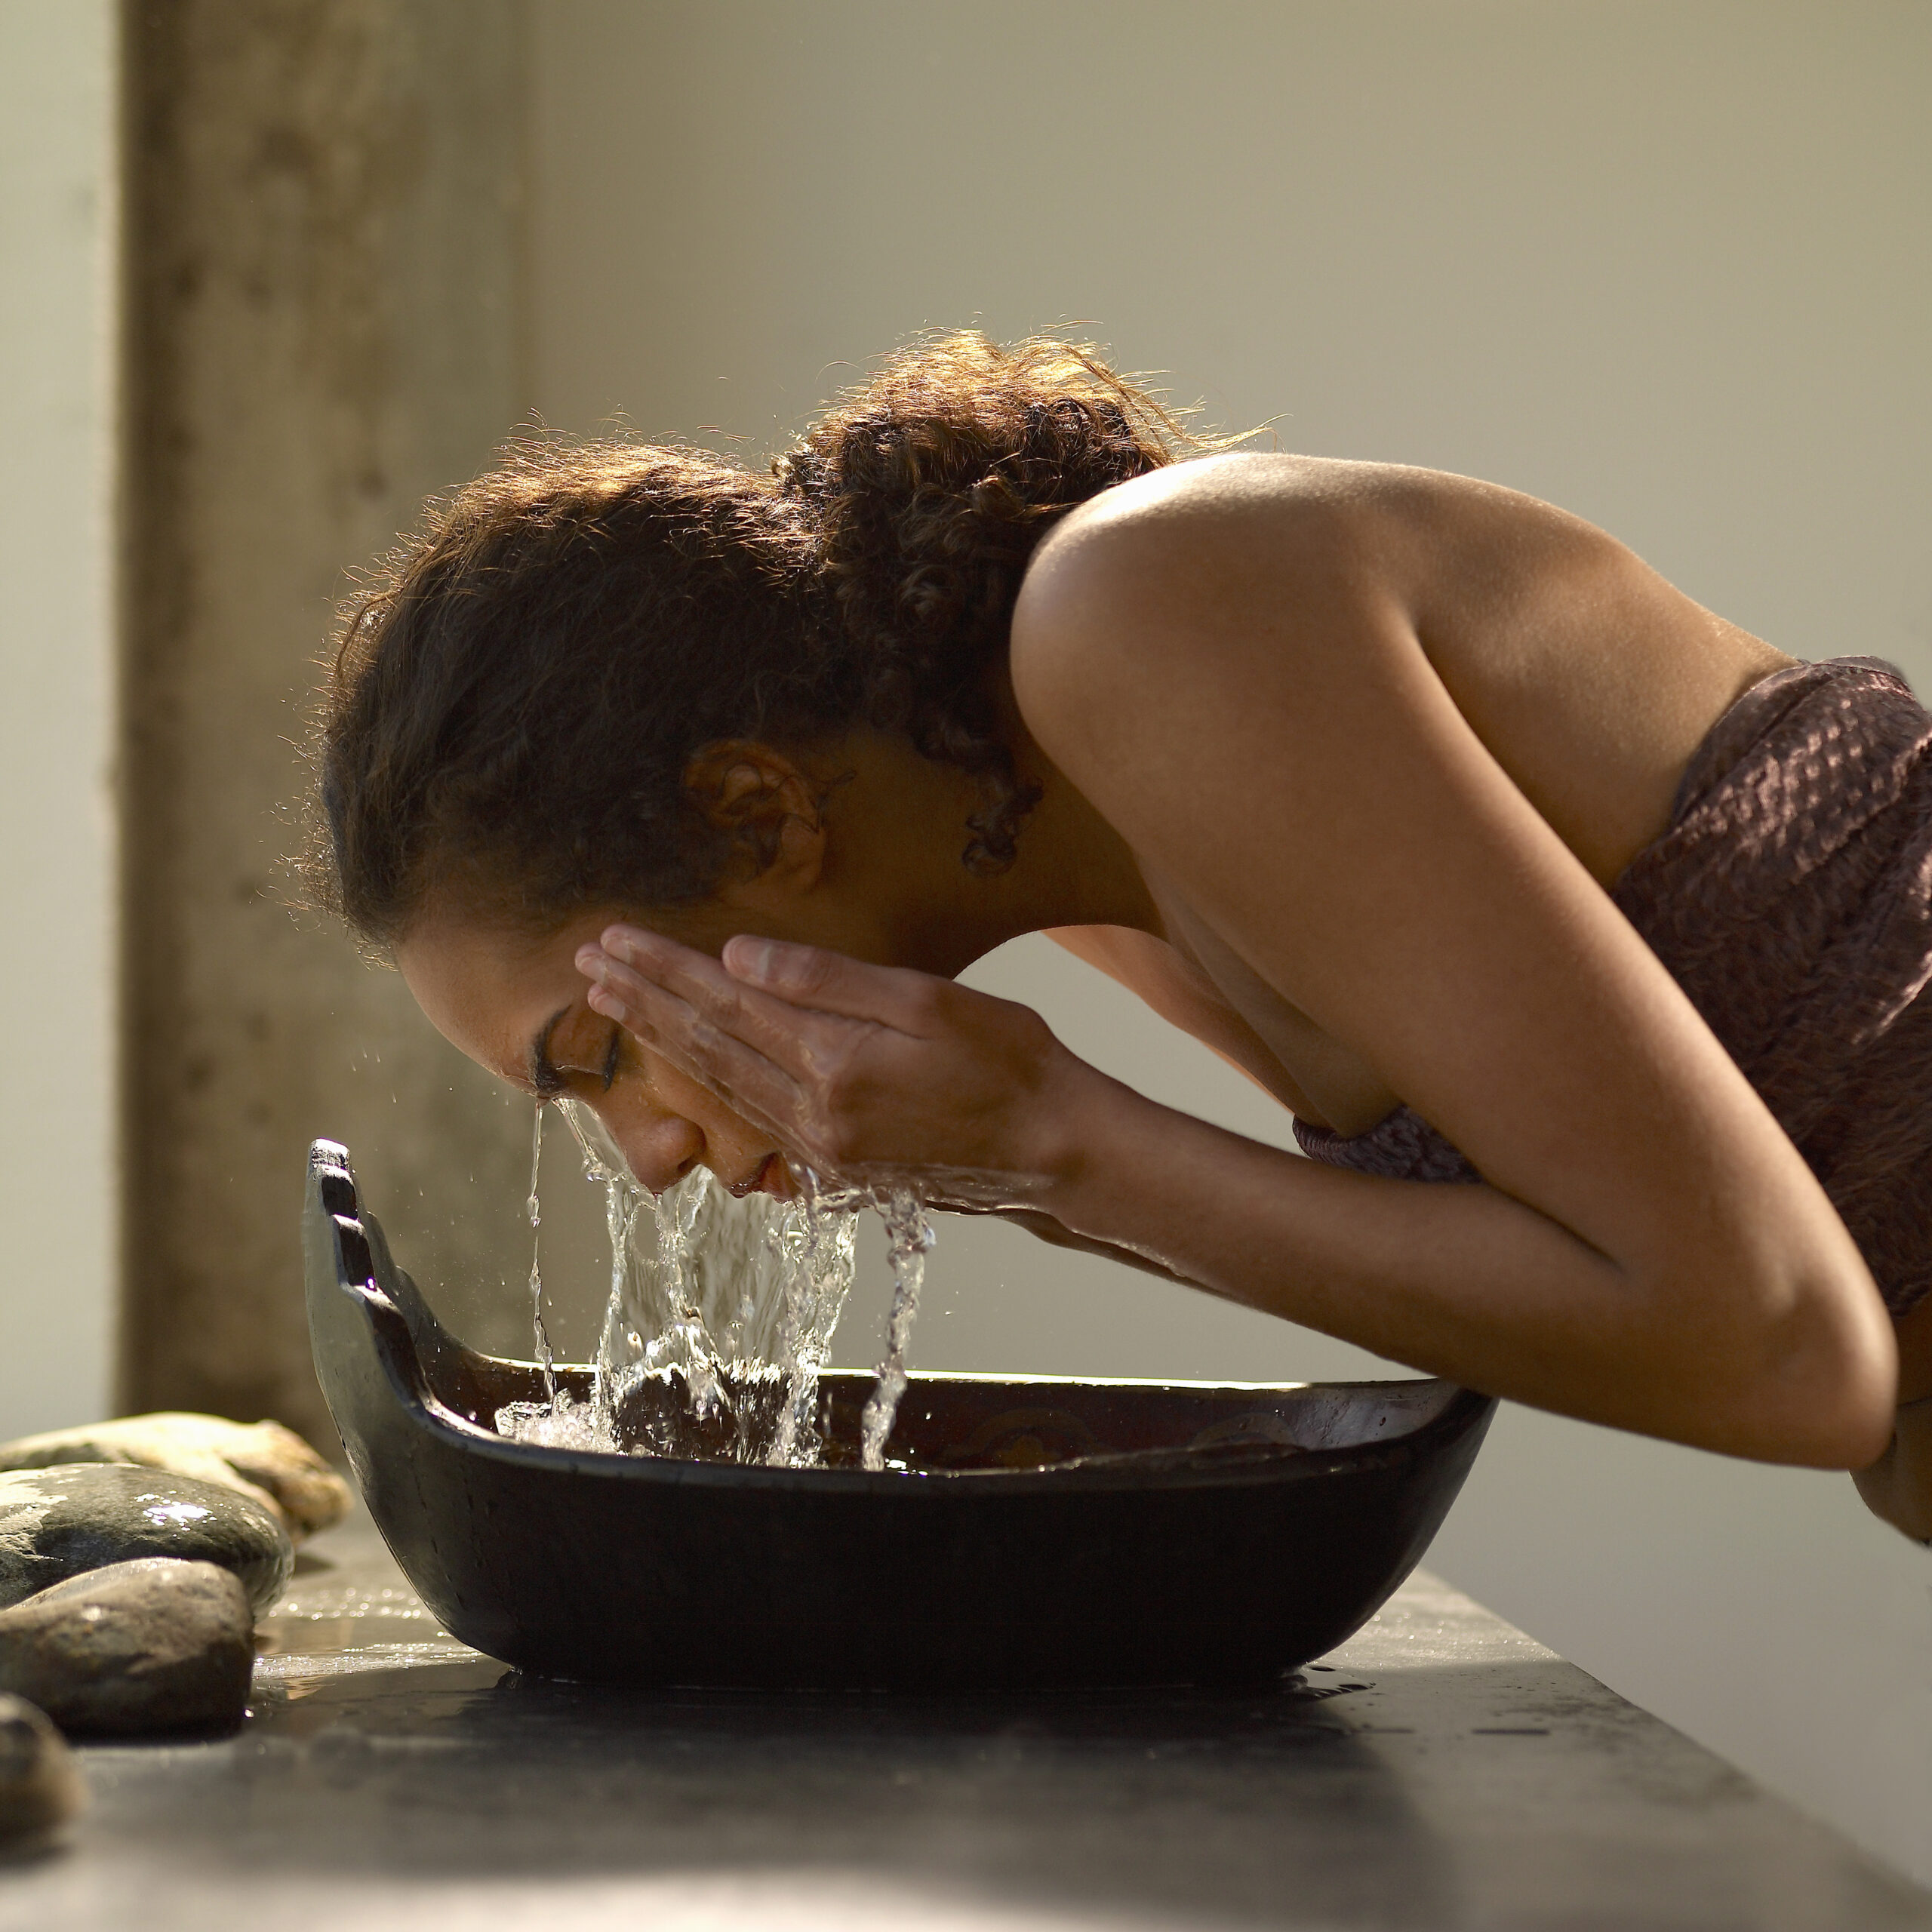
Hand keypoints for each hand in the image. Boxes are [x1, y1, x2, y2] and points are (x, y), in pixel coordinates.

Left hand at [576, 926, 1103, 1202]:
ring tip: (615, 1005)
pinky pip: (750, 1117)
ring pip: (719, 1085)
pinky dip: (707, 1081)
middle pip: (707, 1046)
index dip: (665, 968)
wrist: (1057, 1152)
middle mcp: (812, 1116)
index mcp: (834, 1064)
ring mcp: (821, 1151)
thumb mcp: (931, 1002)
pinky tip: (688, 1062)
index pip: (727, 1003)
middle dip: (642, 1000)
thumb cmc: (1012, 1062)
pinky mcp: (836, 1170)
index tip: (613, 939)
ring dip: (663, 1040)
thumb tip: (737, 955)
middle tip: (587, 965)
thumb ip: (829, 980)